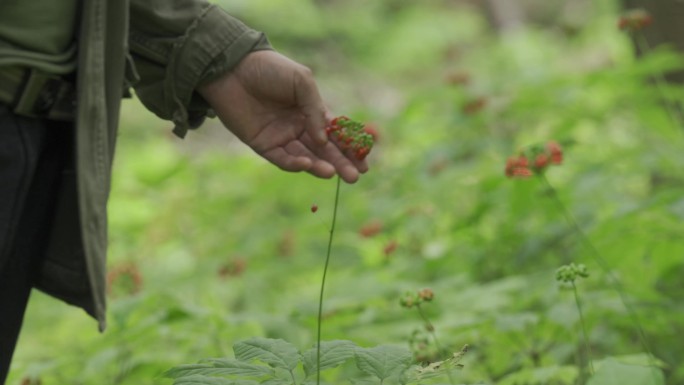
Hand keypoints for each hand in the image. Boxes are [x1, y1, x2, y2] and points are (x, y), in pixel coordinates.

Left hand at [198, 50, 367, 182]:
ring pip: (305, 157)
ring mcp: (281, 137)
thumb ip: (316, 109)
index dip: (350, 148)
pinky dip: (294, 163)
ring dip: (320, 166)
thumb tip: (324, 140)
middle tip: (355, 177)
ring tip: (334, 174)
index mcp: (311, 110)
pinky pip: (282, 158)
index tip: (365, 161)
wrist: (233, 68)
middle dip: (340, 163)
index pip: (335, 133)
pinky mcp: (263, 144)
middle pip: (323, 150)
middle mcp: (298, 126)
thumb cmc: (270, 69)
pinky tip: (307, 164)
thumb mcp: (302, 81)